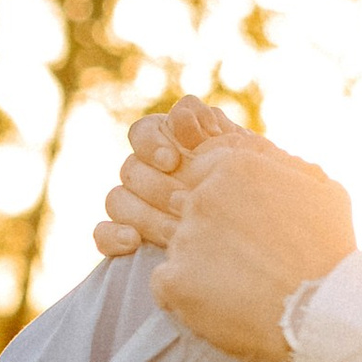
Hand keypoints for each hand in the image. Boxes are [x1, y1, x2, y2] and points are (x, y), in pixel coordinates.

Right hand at [93, 94, 236, 256]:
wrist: (258, 230)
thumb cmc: (248, 183)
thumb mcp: (240, 152)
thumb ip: (210, 128)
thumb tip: (180, 118)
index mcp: (166, 141)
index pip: (141, 132)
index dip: (151, 144)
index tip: (172, 161)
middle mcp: (145, 170)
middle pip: (130, 169)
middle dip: (157, 187)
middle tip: (186, 203)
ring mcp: (133, 204)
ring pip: (117, 200)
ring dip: (144, 214)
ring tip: (175, 232)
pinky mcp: (126, 236)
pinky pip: (102, 233)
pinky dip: (112, 236)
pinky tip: (133, 242)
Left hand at [150, 127, 354, 361]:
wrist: (320, 311)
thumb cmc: (329, 251)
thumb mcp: (322, 192)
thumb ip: (288, 169)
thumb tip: (274, 161)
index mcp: (236, 168)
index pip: (204, 174)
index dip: (223, 203)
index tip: (241, 225)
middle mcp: (203, 197)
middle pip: (188, 211)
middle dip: (209, 232)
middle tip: (243, 259)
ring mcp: (184, 238)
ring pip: (178, 247)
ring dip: (200, 264)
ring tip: (238, 285)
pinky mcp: (173, 280)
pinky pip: (164, 282)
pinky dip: (184, 294)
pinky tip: (217, 302)